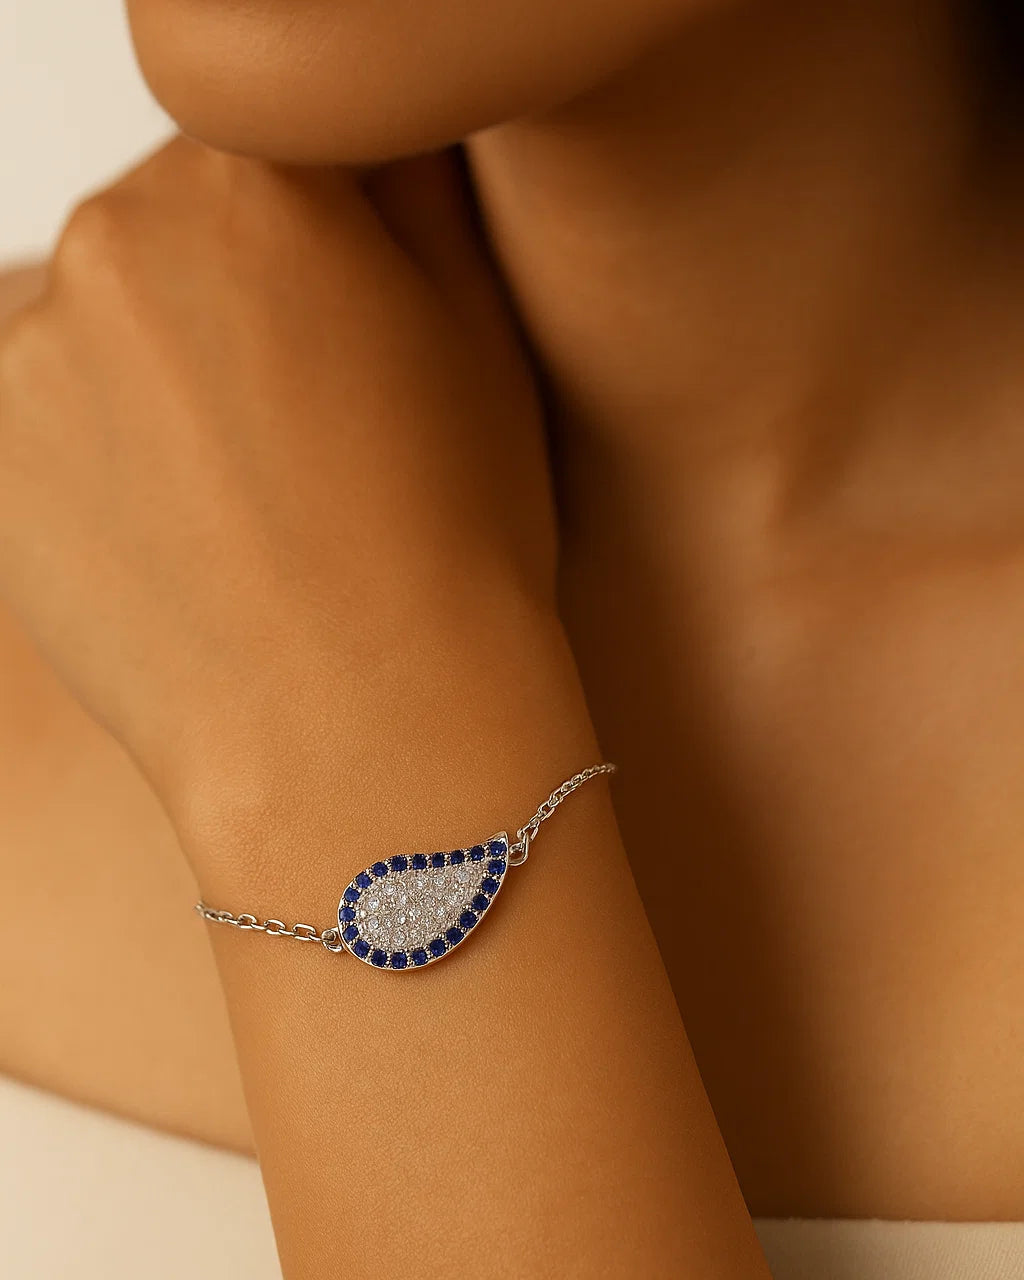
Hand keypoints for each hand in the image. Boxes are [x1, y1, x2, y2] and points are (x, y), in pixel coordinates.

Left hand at [0, 139, 558, 841]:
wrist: (360, 724)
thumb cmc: (447, 540)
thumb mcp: (479, 328)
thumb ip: (412, 184)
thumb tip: (372, 136)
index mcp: (258, 179)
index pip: (281, 141)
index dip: (328, 229)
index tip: (351, 313)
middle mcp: (118, 234)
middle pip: (176, 220)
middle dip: (235, 287)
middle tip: (306, 412)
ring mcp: (34, 344)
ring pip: (109, 313)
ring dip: (163, 363)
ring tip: (244, 485)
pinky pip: (52, 403)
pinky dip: (104, 440)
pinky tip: (183, 520)